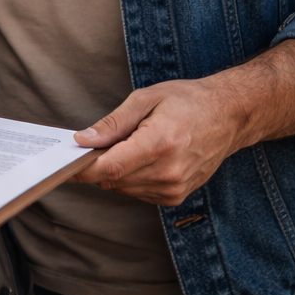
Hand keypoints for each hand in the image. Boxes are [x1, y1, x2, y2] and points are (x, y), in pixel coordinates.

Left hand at [70, 78, 247, 205]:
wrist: (228, 116)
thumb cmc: (187, 101)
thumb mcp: (146, 99)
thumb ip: (113, 123)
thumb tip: (83, 140)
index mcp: (159, 144)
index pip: (109, 167)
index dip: (83, 167)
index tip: (66, 162)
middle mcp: (168, 172)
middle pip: (113, 180)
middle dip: (98, 164)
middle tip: (97, 143)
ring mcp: (174, 188)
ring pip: (124, 188)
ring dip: (116, 171)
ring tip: (130, 144)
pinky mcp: (176, 196)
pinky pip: (138, 193)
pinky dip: (131, 178)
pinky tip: (142, 157)